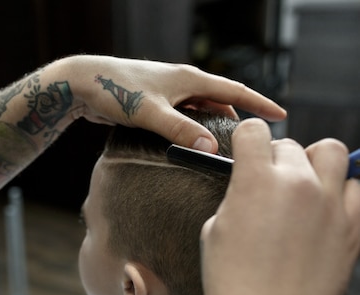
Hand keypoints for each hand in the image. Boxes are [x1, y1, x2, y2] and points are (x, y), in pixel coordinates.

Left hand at [55, 55, 286, 152]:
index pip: (234, 90)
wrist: (82, 84)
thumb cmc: (116, 91)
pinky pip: (181, 116)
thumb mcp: (150, 113)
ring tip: (223, 146)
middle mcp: (181, 82)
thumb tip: (210, 147)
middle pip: (219, 100)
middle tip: (250, 140)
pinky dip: (191, 128)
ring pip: (199, 109)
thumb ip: (179, 131)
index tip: (281, 116)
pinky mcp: (152, 102)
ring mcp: (167, 91)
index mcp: (189, 78)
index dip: (259, 103)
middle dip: (237, 117)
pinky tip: (189, 144)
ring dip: (212, 125)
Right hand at [201, 118, 359, 294]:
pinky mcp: (353, 227)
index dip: (245, 140)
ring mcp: (330, 204)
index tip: (245, 151)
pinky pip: (357, 189)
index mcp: (256, 181)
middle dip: (276, 159)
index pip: (255, 131)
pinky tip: (326, 208)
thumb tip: (252, 186)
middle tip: (270, 183)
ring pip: (332, 153)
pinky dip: (342, 191)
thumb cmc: (232, 280)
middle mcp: (297, 184)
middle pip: (291, 145)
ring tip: (304, 185)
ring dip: (315, 163)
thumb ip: (238, 196)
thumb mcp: (216, 228)